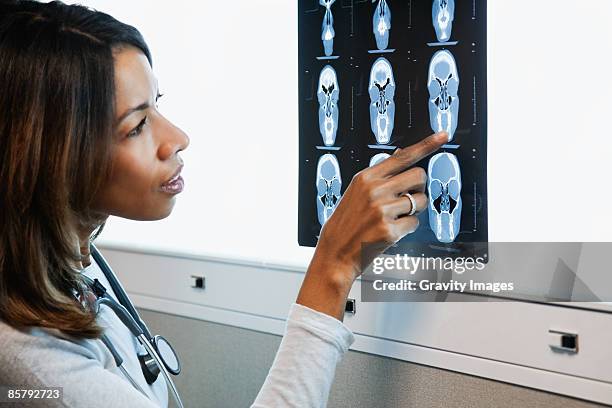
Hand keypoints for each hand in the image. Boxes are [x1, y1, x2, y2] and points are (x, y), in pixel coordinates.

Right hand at [297, 132, 447, 319]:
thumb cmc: (346, 222)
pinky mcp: (390, 230)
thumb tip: (402, 153)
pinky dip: (407, 228)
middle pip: (419, 176)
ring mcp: (382, 211)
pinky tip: (390, 231)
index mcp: (366, 178)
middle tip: (406, 198)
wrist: (334, 252)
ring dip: (414, 210)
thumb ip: (380, 174)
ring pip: (421, 201)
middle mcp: (375, 191)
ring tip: (395, 217)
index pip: (403, 156)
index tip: (443, 135)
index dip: (426, 145)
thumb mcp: (357, 191)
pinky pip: (414, 223)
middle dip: (418, 187)